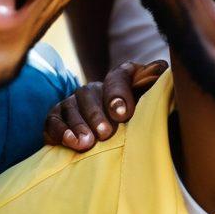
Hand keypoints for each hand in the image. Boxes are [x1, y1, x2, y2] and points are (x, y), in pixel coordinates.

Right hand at [43, 59, 167, 150]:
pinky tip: (70, 143)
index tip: (124, 114)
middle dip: (97, 114)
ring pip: (72, 104)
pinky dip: (61, 130)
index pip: (118, 76)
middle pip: (91, 91)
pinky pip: (53, 119)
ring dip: (79, 124)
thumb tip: (161, 69)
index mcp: (123, 78)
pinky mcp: (58, 117)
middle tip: (106, 133)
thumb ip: (156, 86)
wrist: (119, 142)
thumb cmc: (141, 120)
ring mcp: (75, 101)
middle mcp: (96, 87)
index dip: (118, 92)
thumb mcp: (152, 103)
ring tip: (87, 144)